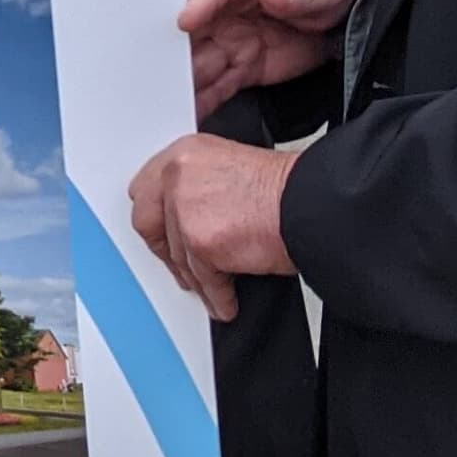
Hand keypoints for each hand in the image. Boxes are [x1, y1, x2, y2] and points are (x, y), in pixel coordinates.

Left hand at [129, 134, 296, 316]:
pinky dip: (217, 296)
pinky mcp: (201, 243)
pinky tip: (226, 301)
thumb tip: (189, 213)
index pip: (145, 188)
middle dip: (164, 249)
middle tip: (180, 265)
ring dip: (196, 278)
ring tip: (212, 287)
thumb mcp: (231, 167)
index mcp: (184, 154)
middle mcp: (178, 177)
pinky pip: (204, 281)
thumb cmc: (285, 190)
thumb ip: (200, 185)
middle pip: (147, 222)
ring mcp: (186, 211)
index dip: (156, 216)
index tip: (162, 231)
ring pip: (178, 257)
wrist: (311, 206)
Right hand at [179, 0, 357, 109]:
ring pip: (199, 63)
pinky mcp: (241, 68)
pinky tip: (185, 116)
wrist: (342, 16)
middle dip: (176, 50)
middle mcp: (227, 9)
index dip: (200, 3)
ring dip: (182, 82)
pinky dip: (201, 102)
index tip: (186, 22)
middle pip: (196, 30)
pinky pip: (216, 86)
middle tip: (162, 70)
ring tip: (167, 101)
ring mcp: (231, 41)